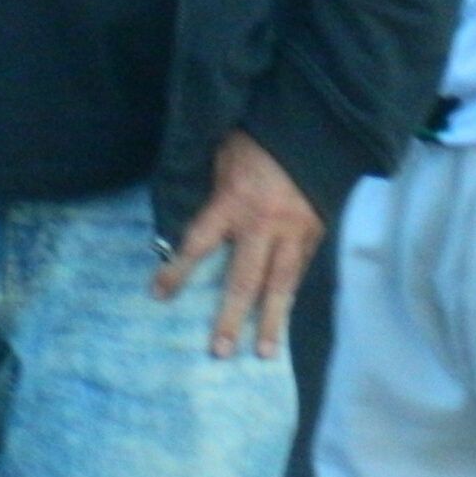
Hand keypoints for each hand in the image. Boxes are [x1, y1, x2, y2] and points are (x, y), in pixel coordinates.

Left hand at [153, 130, 323, 358]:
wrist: (311, 123)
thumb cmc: (257, 136)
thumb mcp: (223, 152)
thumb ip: (210, 186)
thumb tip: (187, 213)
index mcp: (233, 201)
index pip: (197, 243)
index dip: (177, 270)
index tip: (158, 294)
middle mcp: (264, 224)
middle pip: (243, 280)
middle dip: (229, 317)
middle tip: (218, 351)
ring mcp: (295, 231)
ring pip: (281, 285)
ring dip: (270, 321)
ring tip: (263, 353)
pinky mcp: (317, 232)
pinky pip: (302, 271)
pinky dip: (293, 297)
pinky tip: (286, 319)